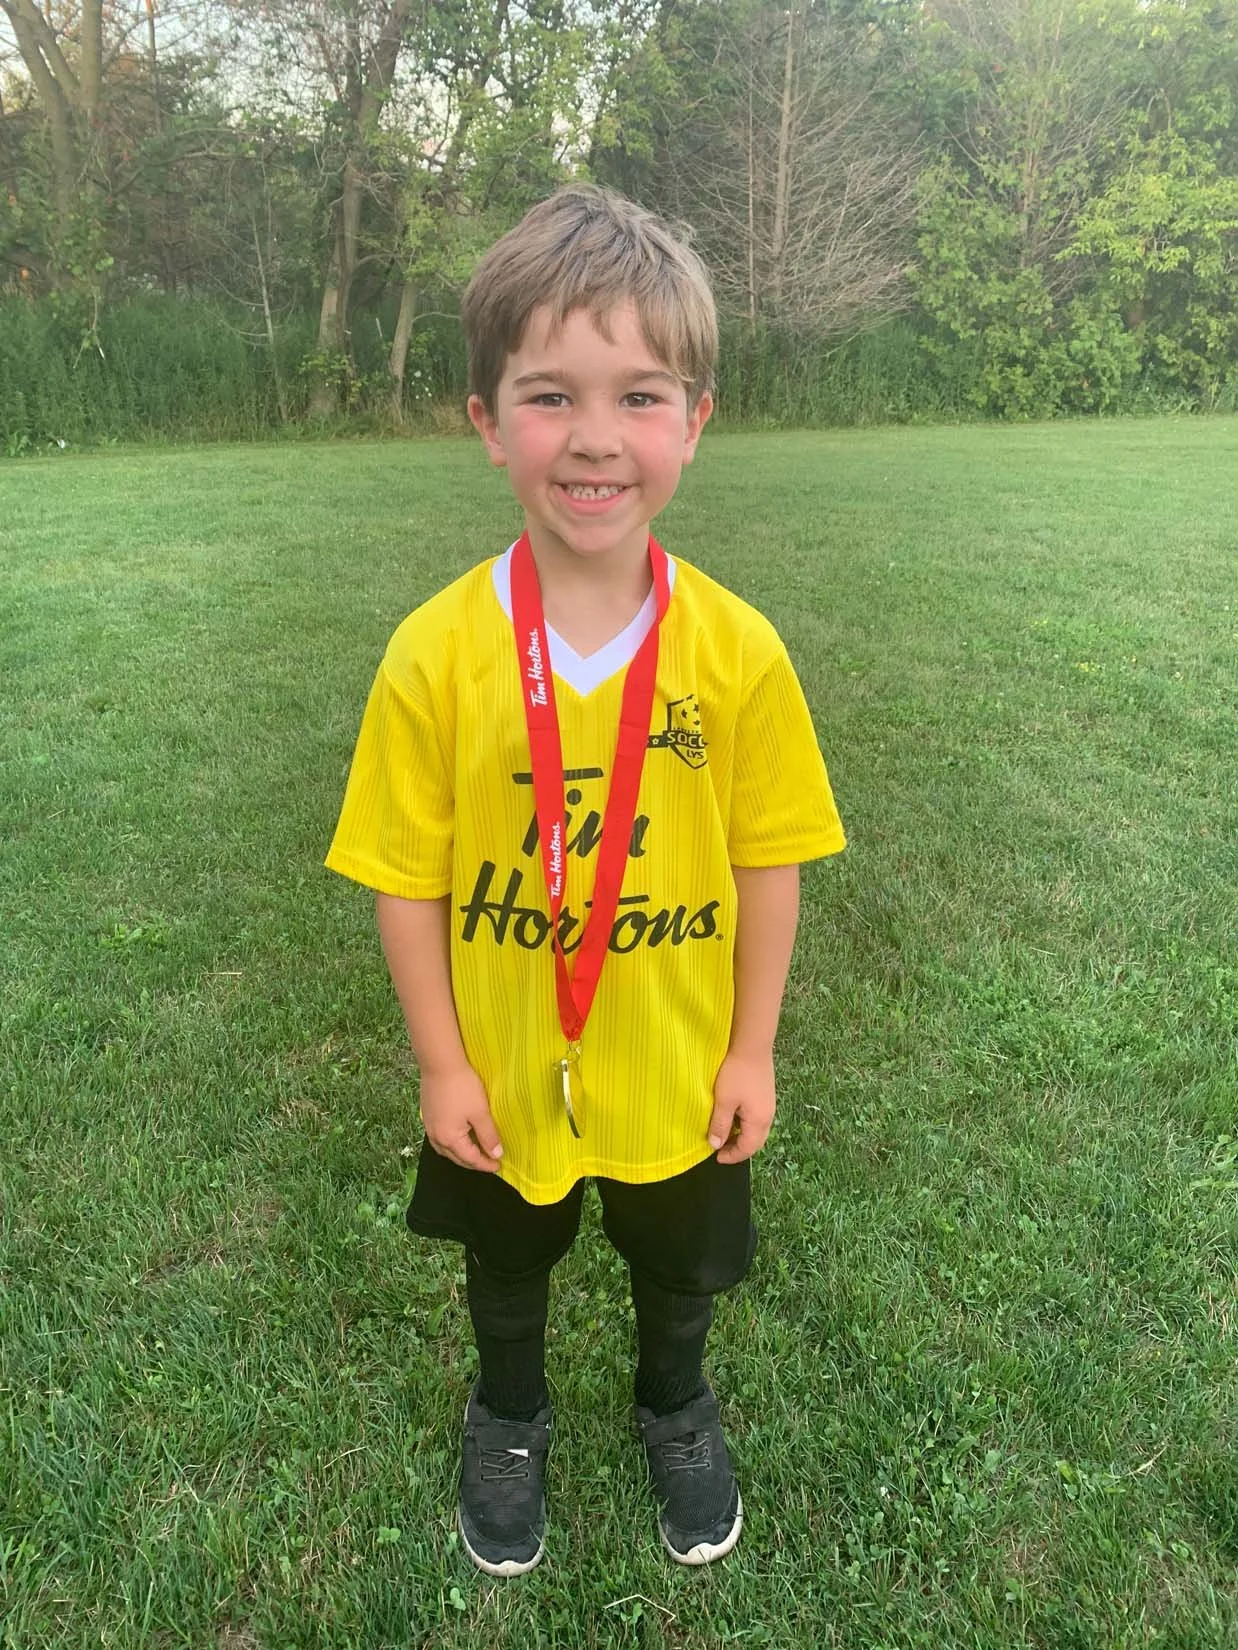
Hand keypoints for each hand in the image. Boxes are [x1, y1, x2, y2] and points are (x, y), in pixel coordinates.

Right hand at [419, 1064, 503, 1172]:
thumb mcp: (480, 1112)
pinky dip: (452, 1143)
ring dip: (461, 1154)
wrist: (440, 1064)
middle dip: (473, 1162)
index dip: (485, 1164)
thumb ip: (488, 1136)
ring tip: (475, 1152)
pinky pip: (440, 1138)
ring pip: (446, 1149)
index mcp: (449, 1139)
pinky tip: (460, 1136)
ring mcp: (429, 1127)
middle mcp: (436, 1137)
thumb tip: (496, 1154)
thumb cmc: (463, 1087)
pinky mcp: (427, 1116)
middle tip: (488, 1162)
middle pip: (456, 1158)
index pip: (470, 1159)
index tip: (499, 1166)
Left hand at [708, 1050, 775, 1164]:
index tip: (717, 1157)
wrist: (752, 1046)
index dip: (732, 1156)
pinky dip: (745, 1125)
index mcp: (759, 1121)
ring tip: (725, 1134)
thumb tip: (716, 1145)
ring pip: (757, 1131)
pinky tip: (733, 1116)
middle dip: (739, 1149)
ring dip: (742, 1136)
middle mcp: (768, 1116)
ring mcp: (769, 1105)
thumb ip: (720, 1125)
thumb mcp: (724, 1101)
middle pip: (755, 1142)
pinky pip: (757, 1119)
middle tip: (721, 1149)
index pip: (747, 1148)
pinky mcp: (766, 1095)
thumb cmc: (736, 1073)